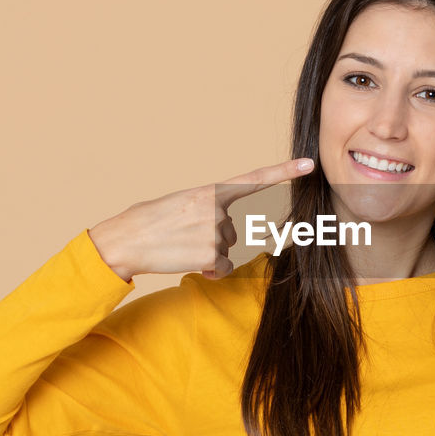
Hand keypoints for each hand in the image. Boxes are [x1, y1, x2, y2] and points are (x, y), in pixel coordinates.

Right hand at [88, 157, 314, 280]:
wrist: (125, 240)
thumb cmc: (148, 221)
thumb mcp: (180, 203)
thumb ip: (205, 209)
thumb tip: (222, 234)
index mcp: (210, 191)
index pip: (254, 179)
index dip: (284, 172)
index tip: (309, 165)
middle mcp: (217, 209)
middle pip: (233, 231)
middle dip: (213, 238)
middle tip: (183, 235)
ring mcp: (216, 232)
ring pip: (226, 249)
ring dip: (208, 254)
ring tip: (180, 246)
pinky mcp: (213, 255)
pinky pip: (223, 267)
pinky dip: (210, 270)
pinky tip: (188, 262)